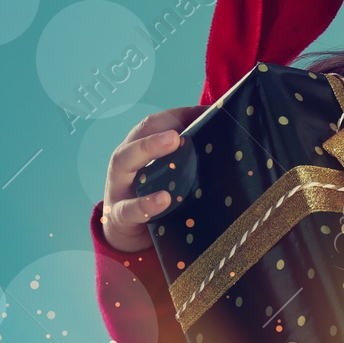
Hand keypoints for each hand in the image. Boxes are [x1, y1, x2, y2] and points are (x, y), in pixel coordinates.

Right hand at [99, 106, 205, 252]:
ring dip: (148, 148)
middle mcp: (127, 160)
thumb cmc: (152, 193)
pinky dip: (145, 203)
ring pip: (125, 161)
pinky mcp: (119, 214)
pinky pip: (128, 208)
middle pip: (139, 134)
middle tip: (180, 129)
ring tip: (173, 141)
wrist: (126, 231)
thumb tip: (224, 136)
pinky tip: (163, 199)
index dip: (180, 114)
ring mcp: (119, 185)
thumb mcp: (167, 173)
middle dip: (161, 125)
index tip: (208, 112)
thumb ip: (188, 156)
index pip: (157, 122)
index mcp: (140, 146)